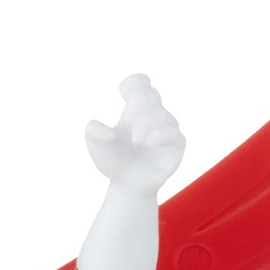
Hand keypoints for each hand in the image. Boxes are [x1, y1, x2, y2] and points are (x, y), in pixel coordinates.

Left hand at [85, 75, 184, 195]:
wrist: (128, 187)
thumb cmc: (114, 162)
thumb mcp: (96, 146)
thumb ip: (93, 132)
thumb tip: (109, 133)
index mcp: (136, 109)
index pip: (141, 82)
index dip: (134, 82)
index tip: (124, 96)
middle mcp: (154, 115)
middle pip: (150, 95)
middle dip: (139, 104)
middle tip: (130, 124)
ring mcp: (167, 128)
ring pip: (161, 115)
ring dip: (146, 125)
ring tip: (136, 141)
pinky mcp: (177, 145)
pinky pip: (173, 133)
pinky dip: (160, 135)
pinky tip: (148, 142)